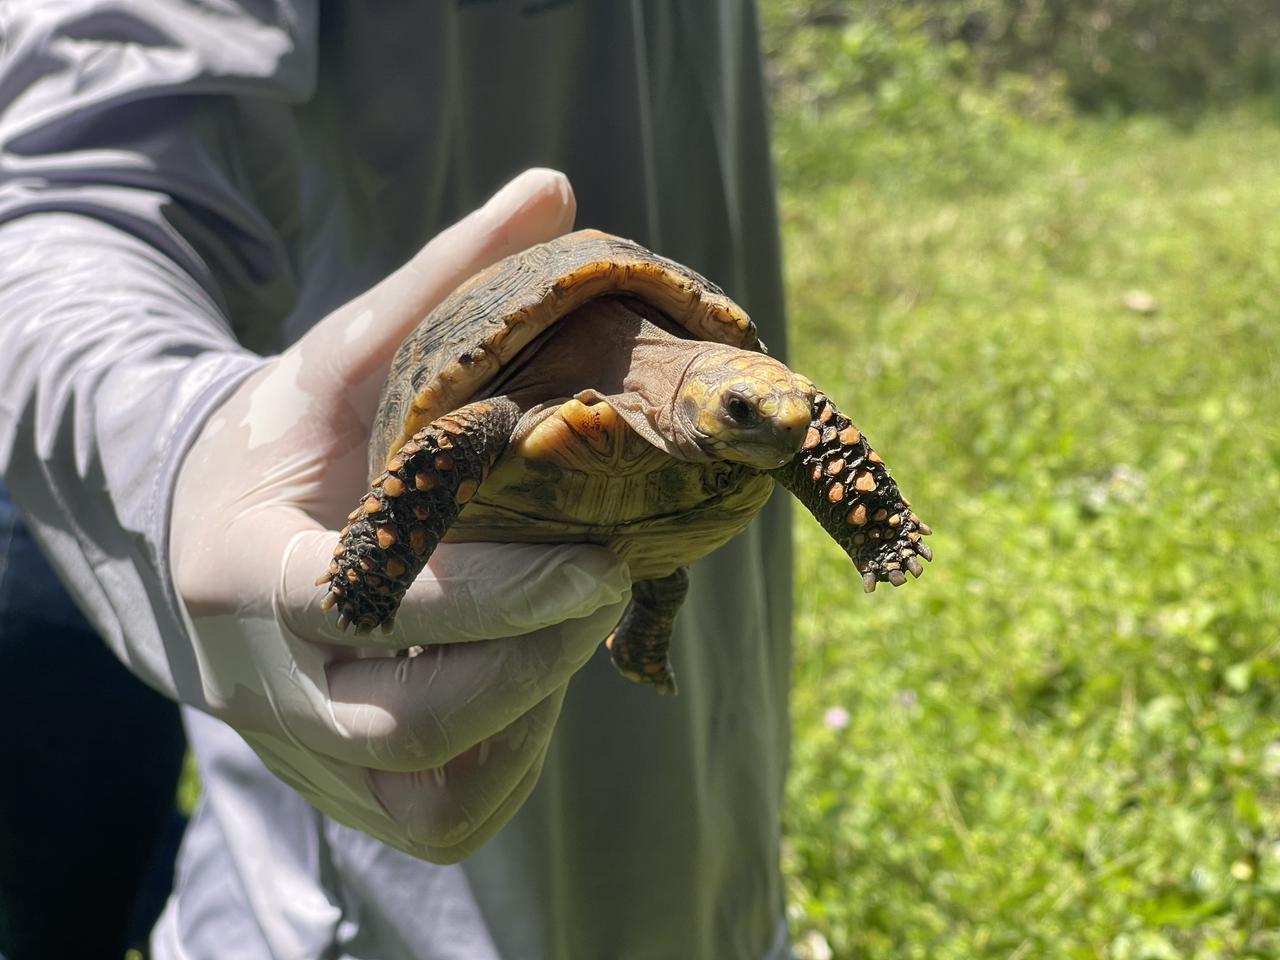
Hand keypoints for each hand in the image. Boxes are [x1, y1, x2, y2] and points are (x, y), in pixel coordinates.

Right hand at [169, 170, 629, 861]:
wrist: (210, 530)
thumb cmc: (287, 441)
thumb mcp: (342, 357)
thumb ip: (437, 283)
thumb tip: (555, 190)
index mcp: (244, 566)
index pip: (357, 603)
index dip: (487, 597)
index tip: (601, 562)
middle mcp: (262, 677)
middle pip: (403, 717)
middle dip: (526, 664)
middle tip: (607, 589)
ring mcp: (300, 742)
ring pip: (422, 788)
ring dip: (521, 722)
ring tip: (574, 633)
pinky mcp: (340, 779)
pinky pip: (434, 815)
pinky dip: (503, 769)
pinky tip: (539, 689)